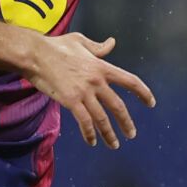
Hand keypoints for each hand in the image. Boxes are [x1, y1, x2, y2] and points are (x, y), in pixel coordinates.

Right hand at [23, 33, 154, 148]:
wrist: (36, 54)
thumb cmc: (56, 46)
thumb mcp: (81, 41)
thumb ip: (98, 47)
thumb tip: (112, 43)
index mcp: (102, 67)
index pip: (130, 81)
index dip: (143, 93)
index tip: (151, 103)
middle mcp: (97, 81)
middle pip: (118, 106)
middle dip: (126, 122)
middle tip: (132, 134)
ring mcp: (84, 92)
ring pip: (102, 118)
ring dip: (109, 134)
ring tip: (115, 145)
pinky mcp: (70, 101)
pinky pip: (84, 122)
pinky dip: (90, 134)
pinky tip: (92, 141)